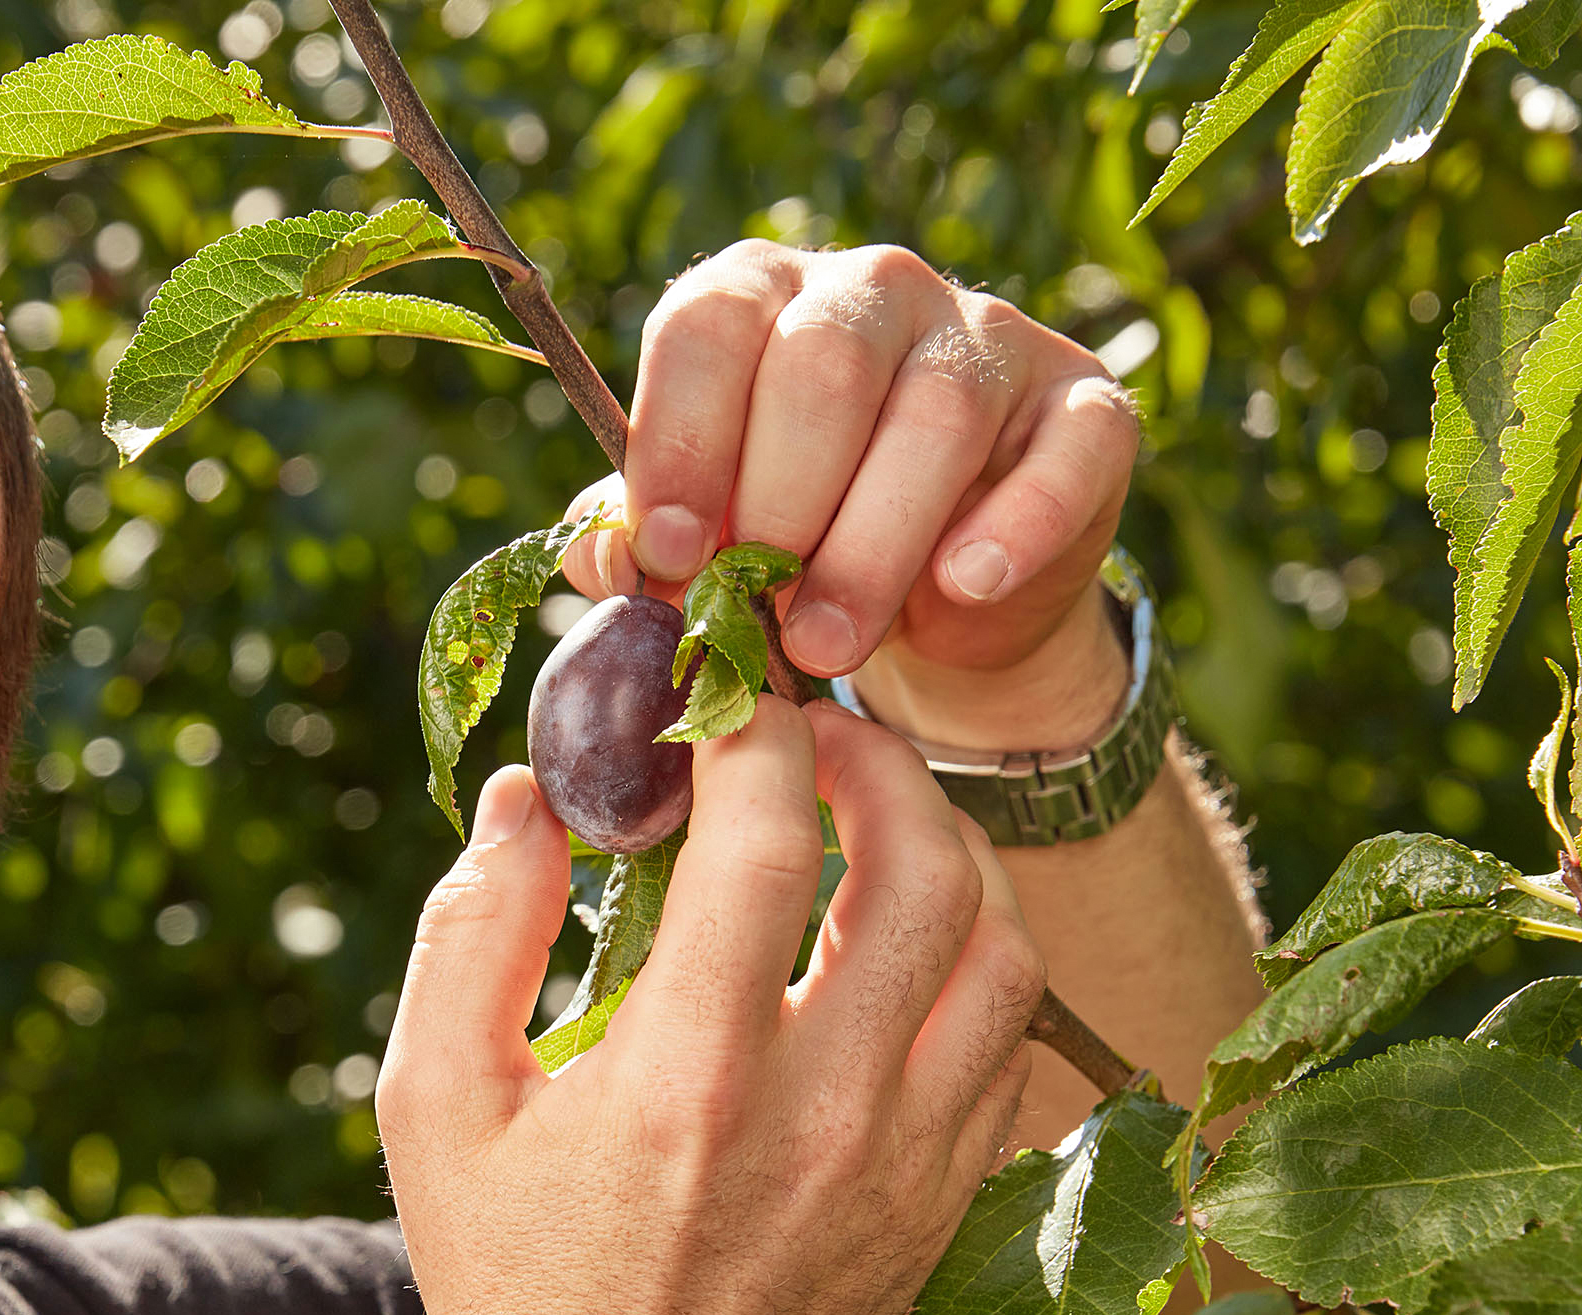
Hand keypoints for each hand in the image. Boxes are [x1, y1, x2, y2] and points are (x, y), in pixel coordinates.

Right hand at [373, 701, 1045, 1314]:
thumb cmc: (503, 1271)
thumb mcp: (434, 1099)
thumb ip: (476, 929)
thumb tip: (528, 793)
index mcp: (686, 1079)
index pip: (769, 839)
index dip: (755, 736)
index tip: (724, 704)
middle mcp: (823, 1118)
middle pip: (925, 872)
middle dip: (879, 765)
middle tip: (820, 737)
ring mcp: (905, 1172)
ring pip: (1003, 955)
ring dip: (953, 857)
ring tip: (880, 824)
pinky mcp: (943, 1214)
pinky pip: (1013, 1052)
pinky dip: (977, 967)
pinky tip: (905, 945)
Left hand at [561, 241, 1142, 754]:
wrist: (942, 598)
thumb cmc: (796, 543)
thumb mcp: (709, 541)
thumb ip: (644, 543)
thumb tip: (608, 566)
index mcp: (762, 298)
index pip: (709, 322)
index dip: (680, 441)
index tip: (671, 558)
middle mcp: (874, 291)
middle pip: (823, 361)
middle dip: (779, 504)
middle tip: (756, 617)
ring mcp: (990, 336)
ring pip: (936, 411)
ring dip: (871, 543)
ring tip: (826, 643)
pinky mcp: (1086, 404)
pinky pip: (1068, 447)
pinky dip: (1016, 522)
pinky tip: (963, 584)